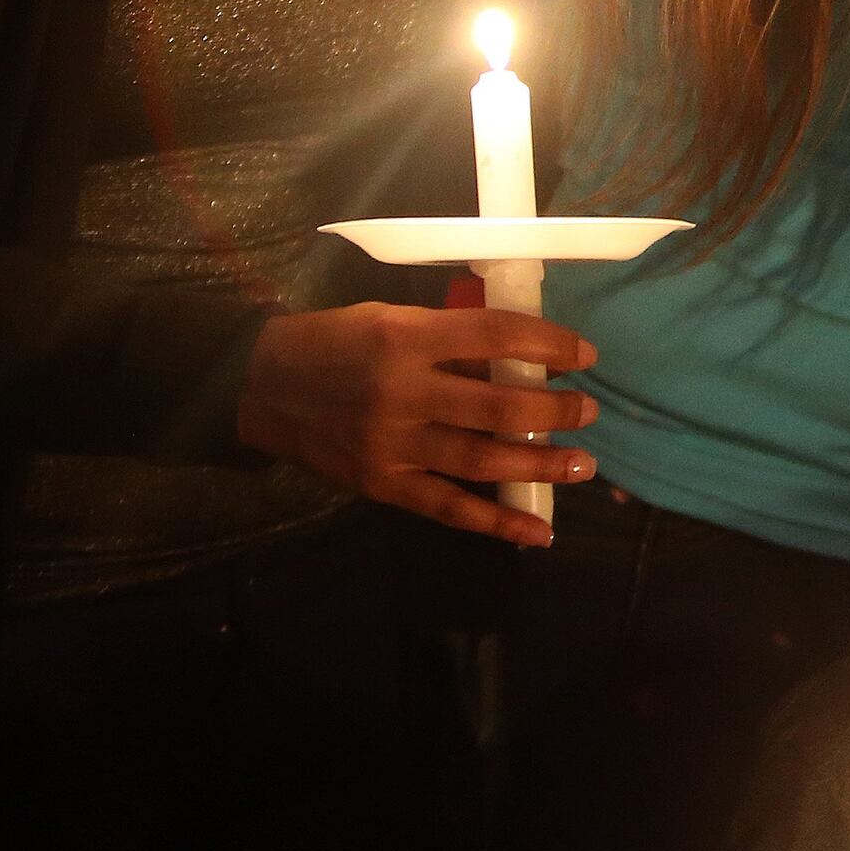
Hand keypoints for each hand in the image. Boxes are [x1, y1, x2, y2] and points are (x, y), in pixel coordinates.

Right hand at [239, 301, 601, 546]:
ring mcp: (393, 444)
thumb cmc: (334, 342)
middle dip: (556, 411)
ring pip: (483, 460)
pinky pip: (449, 508)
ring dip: (541, 464)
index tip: (585, 355)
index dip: (550, 345)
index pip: (497, 337)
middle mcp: (404, 392)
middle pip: (499, 407)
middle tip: (589, 410)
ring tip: (582, 463)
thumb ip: (449, 339)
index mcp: (407, 338)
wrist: (260, 386)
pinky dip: (497, 523)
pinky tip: (540, 531)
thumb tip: (518, 359)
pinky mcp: (382, 485)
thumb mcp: (390, 319)